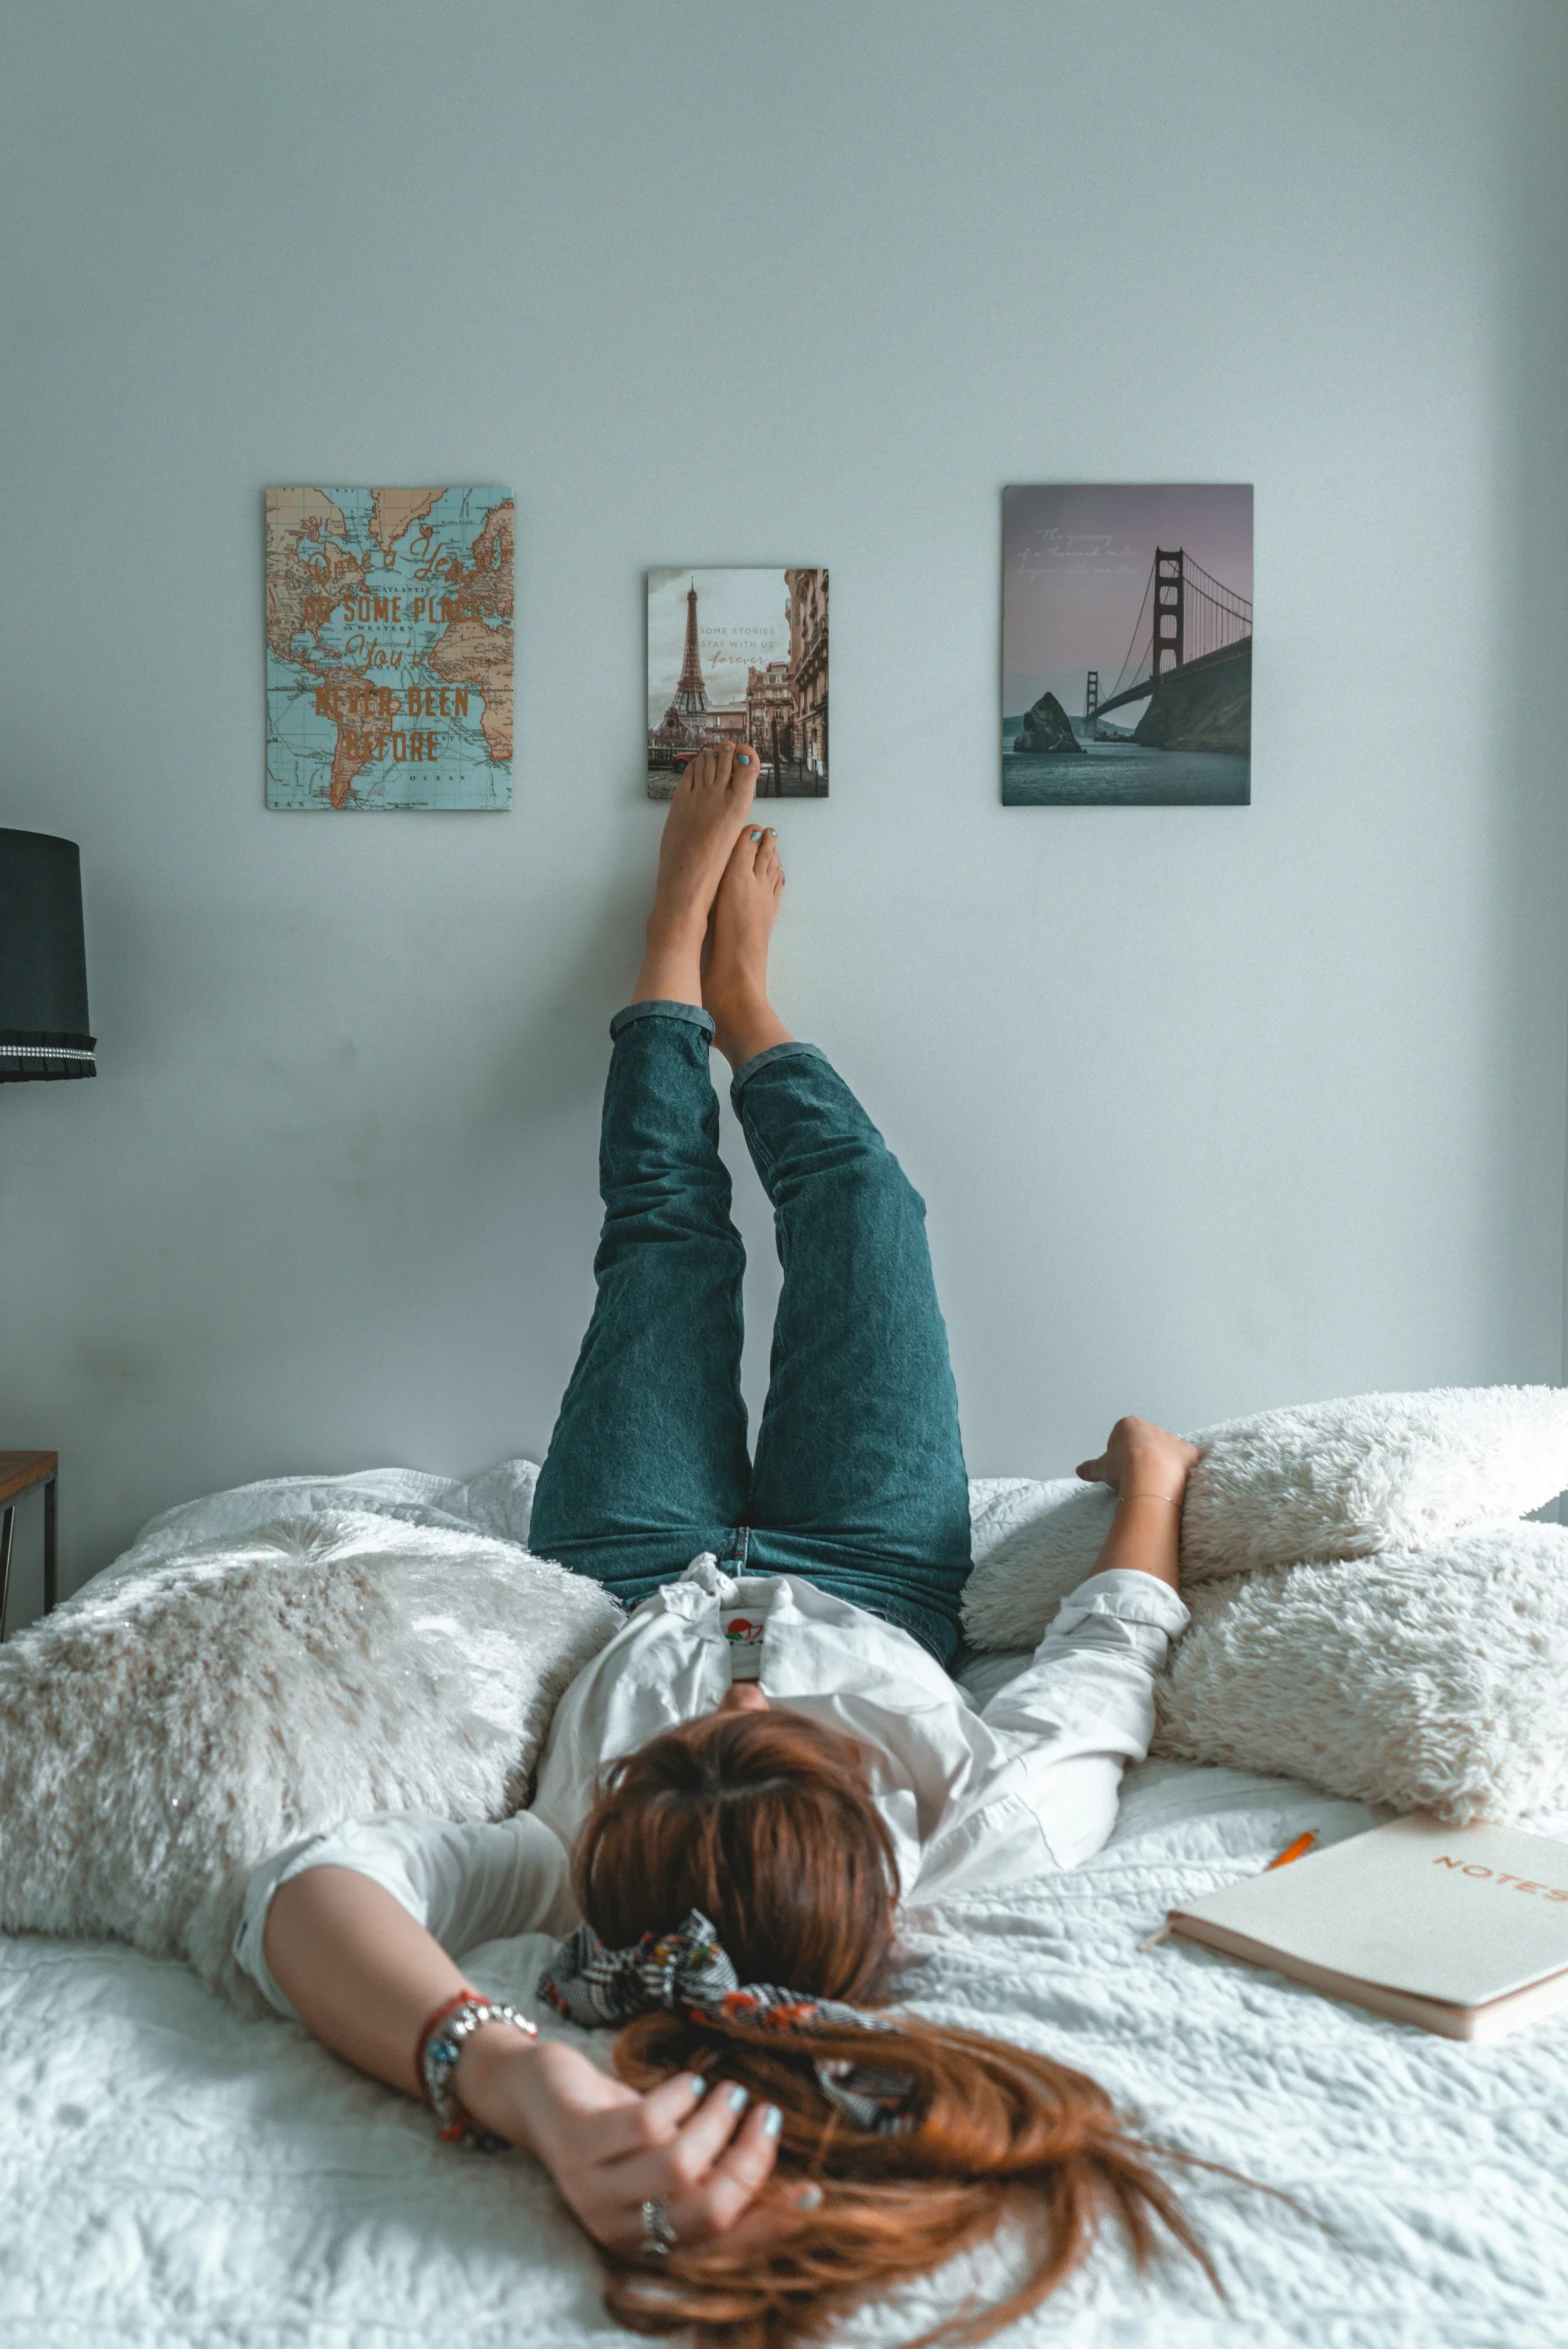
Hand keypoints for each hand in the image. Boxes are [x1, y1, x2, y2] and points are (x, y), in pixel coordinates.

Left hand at [463, 2033, 810, 2257]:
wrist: (535, 2094)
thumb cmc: (614, 2126)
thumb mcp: (667, 2157)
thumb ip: (714, 2175)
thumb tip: (798, 2187)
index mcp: (644, 2241)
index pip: (718, 2246)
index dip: (770, 2223)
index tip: (812, 2192)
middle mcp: (617, 2227)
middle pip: (707, 2207)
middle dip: (749, 2158)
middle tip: (764, 2113)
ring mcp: (592, 2186)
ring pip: (680, 2164)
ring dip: (718, 2121)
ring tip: (728, 2091)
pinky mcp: (579, 2140)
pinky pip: (649, 2121)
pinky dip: (682, 2095)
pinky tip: (689, 2080)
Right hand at [1076, 1415, 1198, 1503]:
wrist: (1150, 1476)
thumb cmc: (1122, 1467)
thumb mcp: (1101, 1469)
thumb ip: (1091, 1468)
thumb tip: (1079, 1470)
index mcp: (1130, 1426)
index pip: (1124, 1434)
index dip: (1121, 1452)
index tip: (1120, 1467)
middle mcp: (1153, 1428)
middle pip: (1148, 1441)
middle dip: (1145, 1456)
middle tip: (1138, 1477)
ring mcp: (1173, 1440)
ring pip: (1168, 1450)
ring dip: (1164, 1463)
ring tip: (1156, 1484)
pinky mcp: (1190, 1453)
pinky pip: (1186, 1461)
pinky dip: (1182, 1470)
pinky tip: (1176, 1484)